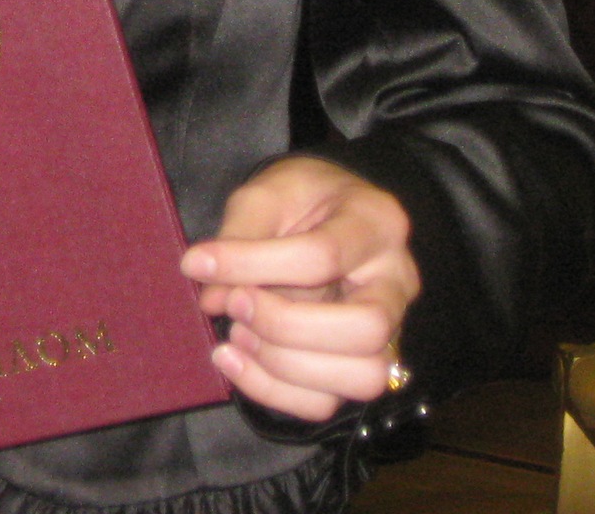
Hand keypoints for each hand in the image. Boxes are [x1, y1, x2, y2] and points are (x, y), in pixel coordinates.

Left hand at [181, 156, 419, 421]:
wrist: (324, 211)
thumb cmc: (300, 197)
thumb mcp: (268, 192)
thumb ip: (241, 234)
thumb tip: (212, 295)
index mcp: (378, 223)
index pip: (324, 256)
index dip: (253, 264)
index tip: (197, 262)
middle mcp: (397, 282)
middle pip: (366, 330)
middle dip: (287, 325)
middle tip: (234, 304)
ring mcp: (390, 332)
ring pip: (360, 377)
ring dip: (284, 364)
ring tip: (236, 333)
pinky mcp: (358, 366)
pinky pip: (326, 402)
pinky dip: (273, 391)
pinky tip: (234, 359)